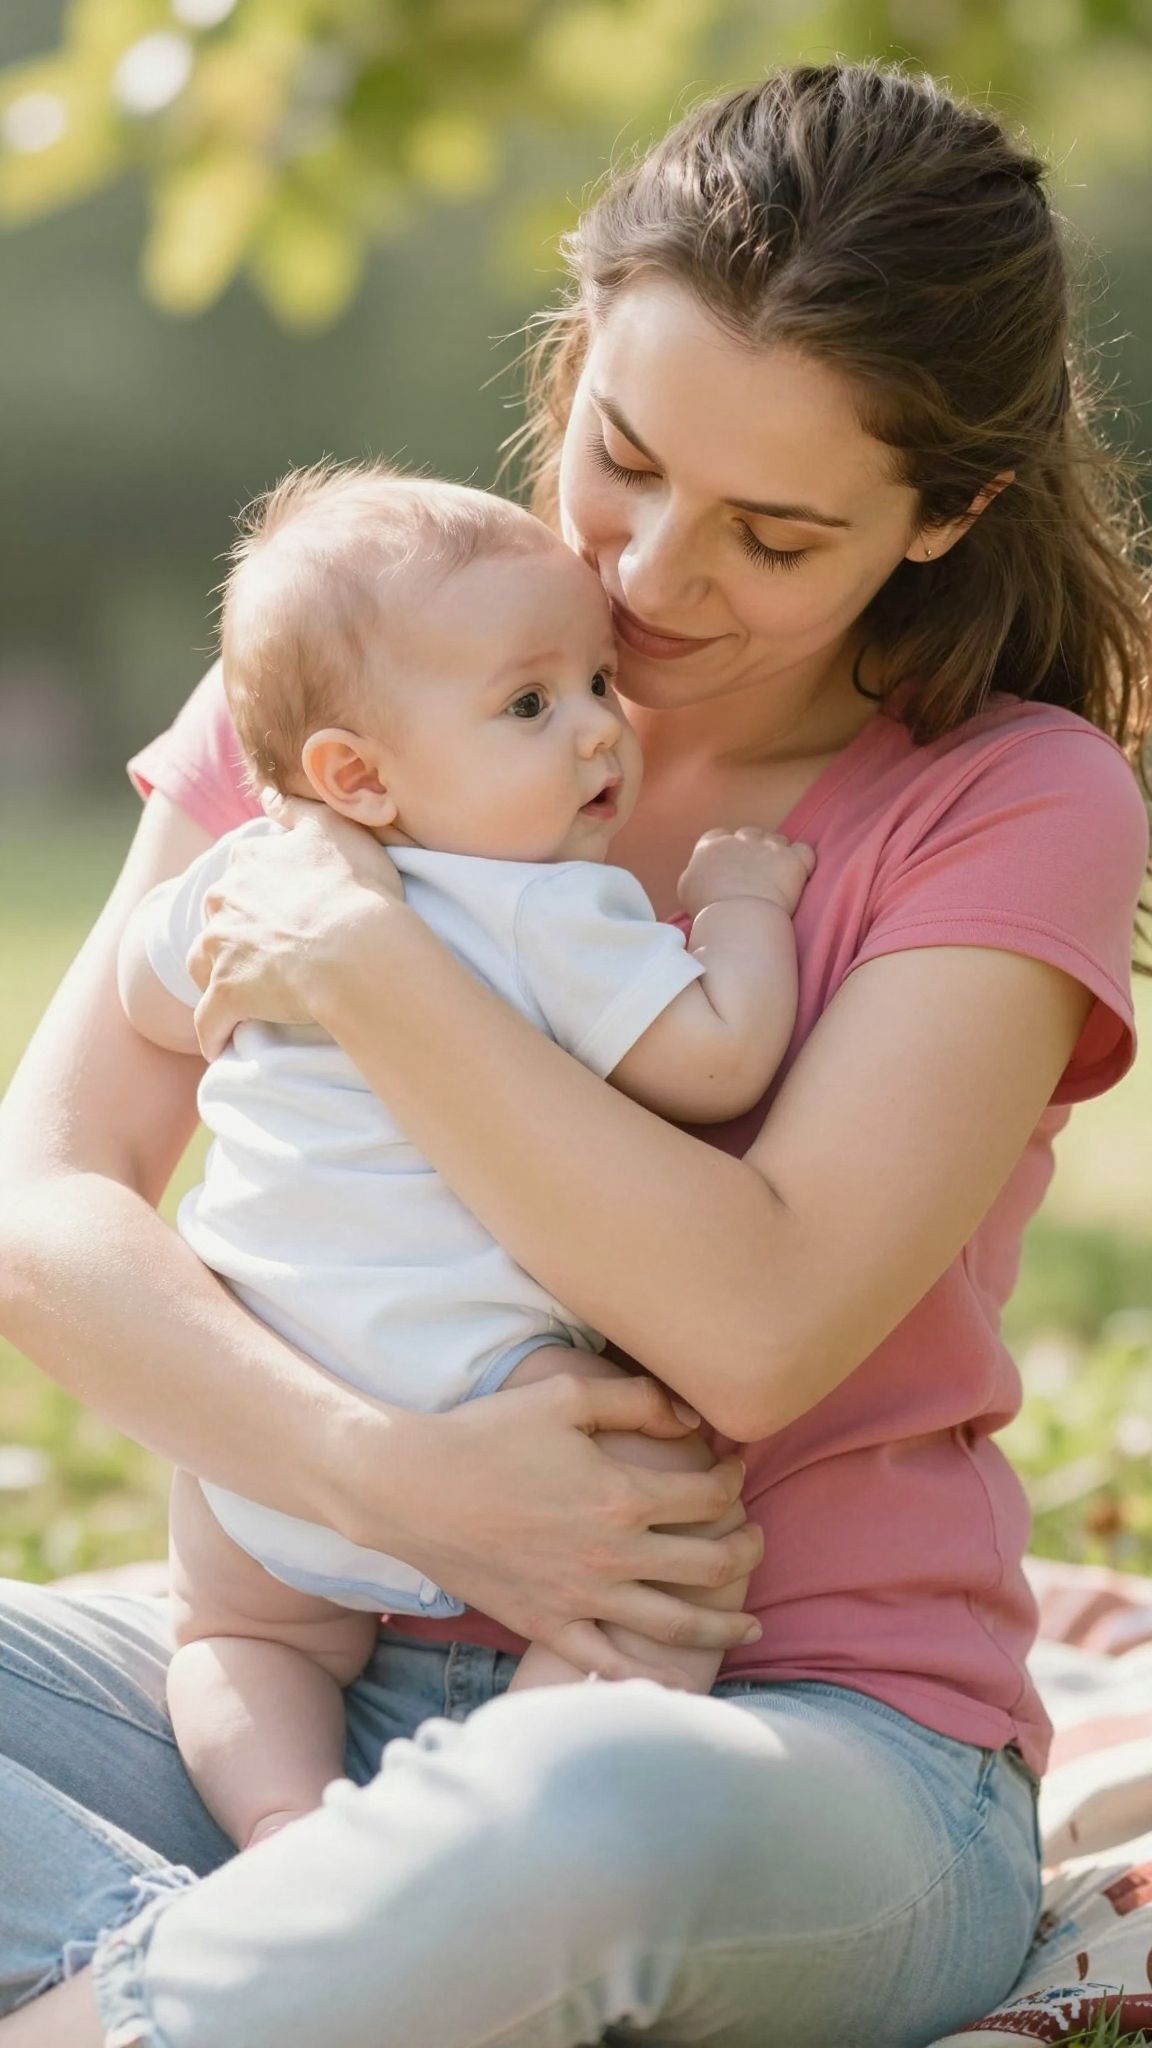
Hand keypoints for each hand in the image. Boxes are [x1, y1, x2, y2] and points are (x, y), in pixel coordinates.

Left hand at [189, 791, 403, 1059]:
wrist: (358, 950)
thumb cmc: (356, 889)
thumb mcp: (334, 828)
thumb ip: (297, 808)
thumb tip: (268, 794)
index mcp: (248, 862)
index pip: (243, 874)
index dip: (261, 893)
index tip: (282, 910)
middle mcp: (223, 901)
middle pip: (218, 919)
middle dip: (234, 934)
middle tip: (270, 953)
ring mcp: (219, 950)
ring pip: (203, 965)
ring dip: (217, 978)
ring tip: (245, 995)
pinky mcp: (225, 997)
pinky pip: (208, 1023)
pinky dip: (213, 1034)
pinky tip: (222, 1045)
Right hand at [367, 1375, 764, 1683]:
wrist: (411, 1488)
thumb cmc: (487, 1433)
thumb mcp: (565, 1395)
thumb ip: (638, 1399)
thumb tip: (694, 1417)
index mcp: (623, 1496)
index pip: (709, 1496)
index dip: (733, 1481)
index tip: (734, 1472)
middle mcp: (613, 1555)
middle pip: (710, 1563)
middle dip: (746, 1549)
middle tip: (756, 1539)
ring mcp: (581, 1598)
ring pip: (678, 1625)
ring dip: (725, 1622)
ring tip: (750, 1621)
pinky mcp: (547, 1624)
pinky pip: (610, 1662)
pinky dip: (649, 1677)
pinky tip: (677, 1679)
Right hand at [677, 826, 815, 922]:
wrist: (738, 918)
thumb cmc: (708, 910)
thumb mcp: (686, 889)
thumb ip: (694, 872)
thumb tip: (698, 872)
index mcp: (712, 845)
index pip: (718, 836)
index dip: (725, 850)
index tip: (729, 868)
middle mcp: (741, 838)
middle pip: (750, 835)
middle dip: (753, 850)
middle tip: (754, 876)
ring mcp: (769, 846)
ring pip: (777, 841)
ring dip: (777, 856)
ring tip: (776, 881)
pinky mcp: (793, 860)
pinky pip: (804, 852)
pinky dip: (803, 862)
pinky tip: (798, 876)